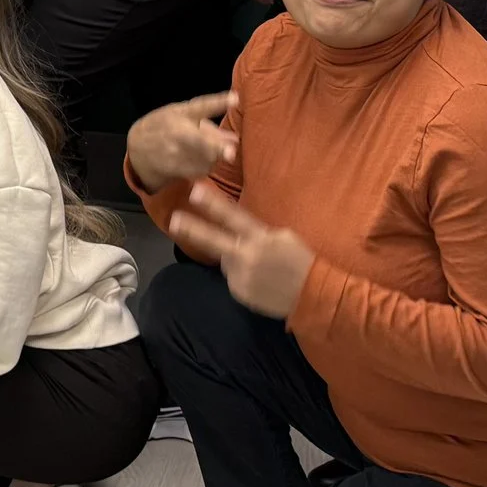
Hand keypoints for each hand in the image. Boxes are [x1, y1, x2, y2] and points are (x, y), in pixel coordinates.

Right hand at [125, 91, 238, 191]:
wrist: (137, 148)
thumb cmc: (165, 127)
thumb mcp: (182, 118)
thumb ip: (210, 128)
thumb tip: (235, 139)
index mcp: (181, 113)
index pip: (201, 106)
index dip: (218, 102)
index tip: (235, 99)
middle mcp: (176, 131)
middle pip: (199, 140)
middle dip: (215, 147)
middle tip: (230, 154)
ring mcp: (172, 151)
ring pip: (204, 159)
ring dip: (216, 159)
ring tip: (213, 154)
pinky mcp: (172, 167)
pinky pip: (198, 171)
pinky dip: (206, 168)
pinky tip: (203, 163)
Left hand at [168, 182, 316, 318]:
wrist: (313, 295)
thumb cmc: (301, 260)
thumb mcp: (282, 237)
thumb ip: (257, 233)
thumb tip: (236, 232)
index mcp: (261, 239)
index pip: (233, 216)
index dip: (213, 204)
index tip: (194, 191)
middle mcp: (247, 257)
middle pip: (214, 241)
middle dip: (192, 229)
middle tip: (173, 220)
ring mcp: (242, 278)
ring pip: (225, 262)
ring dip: (234, 259)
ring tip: (259, 266)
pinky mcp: (240, 294)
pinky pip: (234, 280)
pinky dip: (241, 277)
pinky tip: (260, 280)